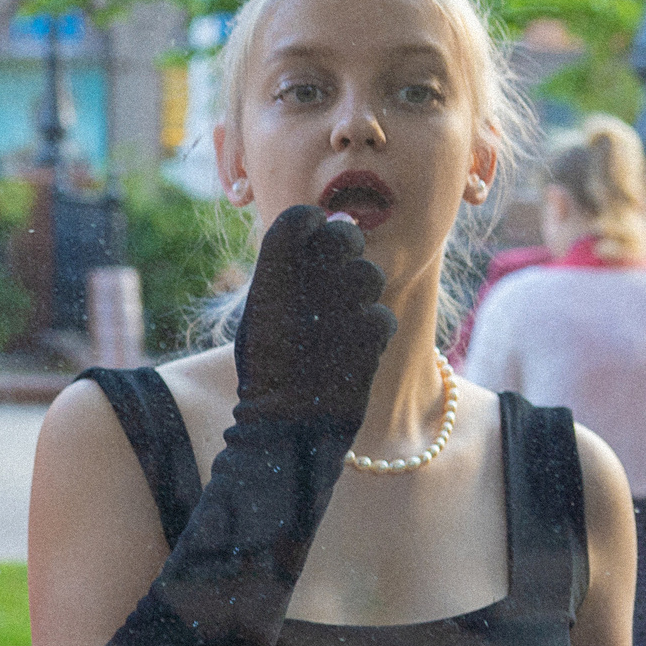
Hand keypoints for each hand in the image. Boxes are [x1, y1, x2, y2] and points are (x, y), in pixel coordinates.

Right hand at [233, 206, 394, 429]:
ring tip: (341, 323)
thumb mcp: (261, 316)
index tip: (313, 237)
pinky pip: (384, 315)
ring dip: (361, 295)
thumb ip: (288, 273)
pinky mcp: (370, 334)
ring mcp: (340, 306)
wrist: (284, 429)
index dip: (311, 222)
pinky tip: (353, 351)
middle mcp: (305, 282)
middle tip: (338, 272)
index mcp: (270, 275)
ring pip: (369, 274)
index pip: (300, 217)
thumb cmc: (269, 371)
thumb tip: (334, 224)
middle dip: (346, 247)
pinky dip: (372, 332)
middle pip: (343, 233)